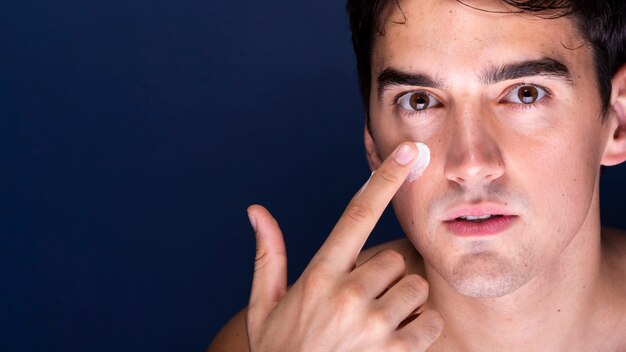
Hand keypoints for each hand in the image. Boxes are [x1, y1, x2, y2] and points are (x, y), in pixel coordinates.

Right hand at [246, 142, 442, 351]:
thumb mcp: (265, 306)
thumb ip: (268, 256)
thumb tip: (257, 211)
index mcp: (318, 275)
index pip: (356, 214)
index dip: (384, 179)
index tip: (407, 153)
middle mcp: (347, 294)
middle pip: (395, 258)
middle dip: (386, 277)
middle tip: (363, 301)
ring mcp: (373, 325)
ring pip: (416, 288)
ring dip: (404, 303)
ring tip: (376, 324)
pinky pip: (429, 322)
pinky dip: (419, 330)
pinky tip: (392, 342)